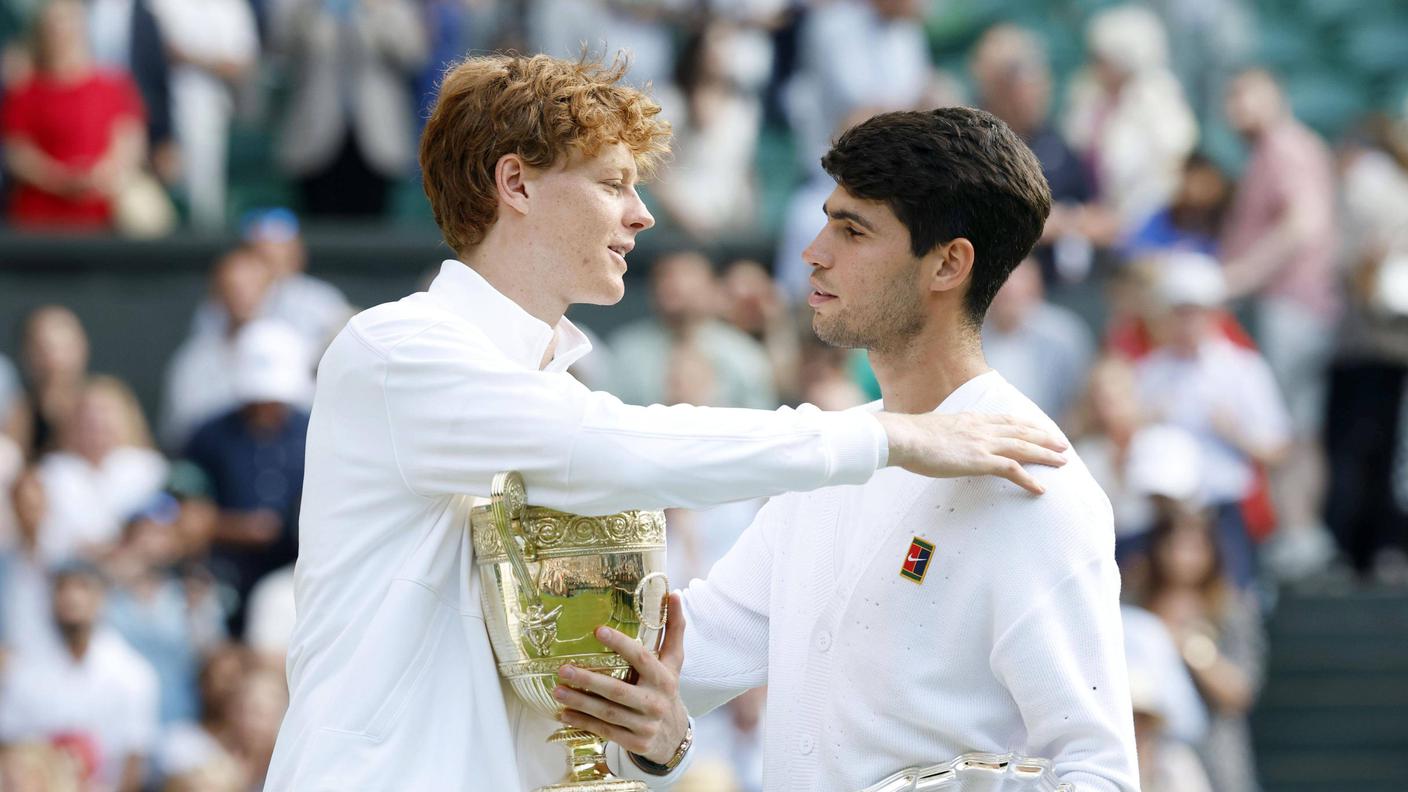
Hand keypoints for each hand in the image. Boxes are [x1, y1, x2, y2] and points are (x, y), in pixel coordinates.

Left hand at [555, 592, 689, 764]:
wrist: (674, 736)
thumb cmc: (667, 689)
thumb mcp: (673, 661)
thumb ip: (673, 629)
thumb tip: (672, 594)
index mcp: (663, 677)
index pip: (641, 658)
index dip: (621, 644)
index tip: (598, 630)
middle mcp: (655, 701)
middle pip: (618, 691)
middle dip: (589, 680)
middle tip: (563, 668)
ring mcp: (644, 724)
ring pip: (608, 713)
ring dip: (580, 702)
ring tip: (557, 689)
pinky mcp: (634, 742)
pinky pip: (604, 731)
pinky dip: (582, 722)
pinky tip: (563, 713)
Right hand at [876, 411, 1067, 494]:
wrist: (903, 437)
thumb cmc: (908, 437)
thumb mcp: (930, 429)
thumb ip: (942, 434)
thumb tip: (938, 440)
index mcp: (970, 419)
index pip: (1006, 420)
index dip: (1026, 424)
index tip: (1039, 428)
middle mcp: (981, 428)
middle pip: (1021, 431)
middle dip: (1044, 437)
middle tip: (1062, 444)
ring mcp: (982, 443)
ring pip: (1024, 447)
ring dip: (1046, 455)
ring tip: (1063, 462)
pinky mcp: (980, 461)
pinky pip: (1012, 470)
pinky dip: (1029, 479)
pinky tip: (1041, 488)